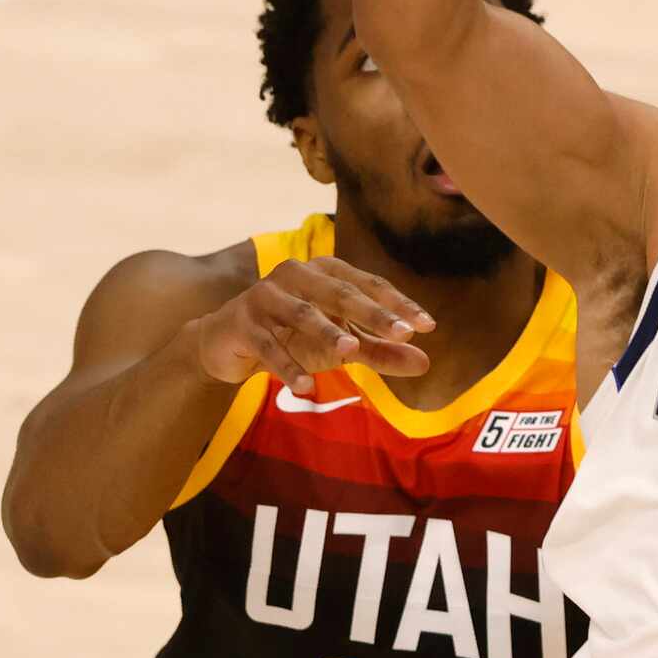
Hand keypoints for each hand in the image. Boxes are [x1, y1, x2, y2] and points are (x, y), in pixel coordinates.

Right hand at [189, 258, 435, 394]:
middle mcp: (296, 273)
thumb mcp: (341, 345)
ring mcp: (266, 295)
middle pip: (340, 293)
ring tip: (351, 351)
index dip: (399, 305)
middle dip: (373, 313)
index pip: (370, 285)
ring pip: (302, 313)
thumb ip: (380, 351)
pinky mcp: (241, 322)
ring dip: (327, 331)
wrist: (230, 342)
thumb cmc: (295, 336)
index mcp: (326, 271)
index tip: (427, 326)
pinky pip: (267, 344)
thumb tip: (425, 363)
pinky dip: (286, 365)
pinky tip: (305, 387)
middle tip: (402, 334)